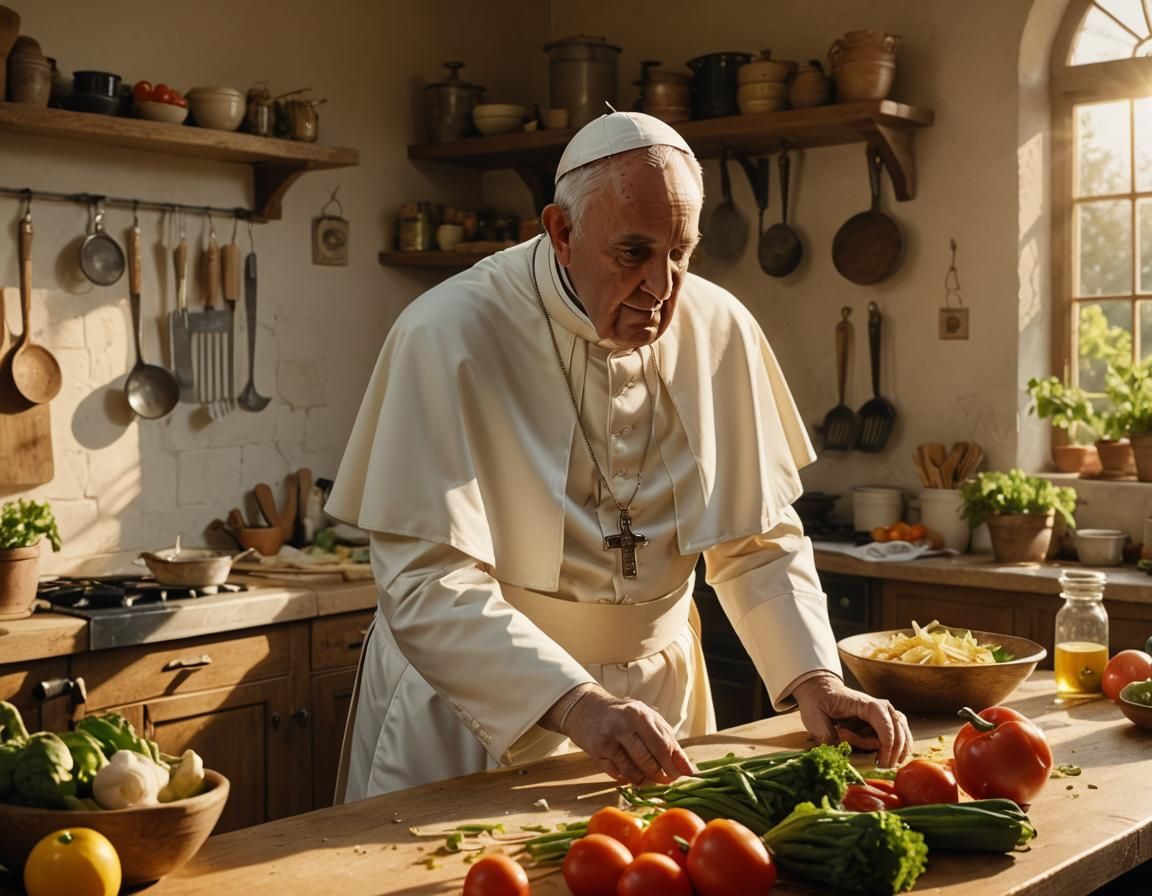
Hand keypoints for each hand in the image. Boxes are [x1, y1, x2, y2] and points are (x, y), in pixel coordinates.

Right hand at [547, 684, 694, 784]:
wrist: (587, 710)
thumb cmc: (625, 717)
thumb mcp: (648, 720)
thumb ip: (669, 742)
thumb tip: (688, 770)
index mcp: (641, 714)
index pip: (663, 746)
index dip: (673, 765)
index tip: (681, 777)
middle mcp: (624, 724)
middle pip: (649, 760)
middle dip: (660, 776)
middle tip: (665, 781)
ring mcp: (609, 739)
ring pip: (633, 771)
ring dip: (644, 780)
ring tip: (647, 777)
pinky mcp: (597, 752)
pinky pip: (617, 774)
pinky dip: (627, 778)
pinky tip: (629, 772)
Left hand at [791, 672, 911, 767]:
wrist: (821, 690)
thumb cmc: (818, 702)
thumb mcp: (814, 717)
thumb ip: (826, 733)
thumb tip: (840, 750)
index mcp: (865, 704)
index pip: (886, 726)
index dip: (887, 747)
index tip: (880, 764)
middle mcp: (880, 706)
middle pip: (899, 731)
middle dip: (893, 751)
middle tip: (882, 767)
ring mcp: (884, 712)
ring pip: (903, 732)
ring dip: (898, 749)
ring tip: (886, 763)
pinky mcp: (883, 719)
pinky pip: (899, 733)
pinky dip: (898, 746)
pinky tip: (892, 757)